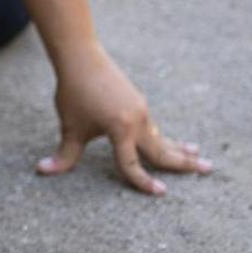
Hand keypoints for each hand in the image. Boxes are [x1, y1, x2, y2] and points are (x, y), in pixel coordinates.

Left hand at [37, 45, 210, 194]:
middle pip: (163, 149)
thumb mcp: (70, 127)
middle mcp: (138, 120)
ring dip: (181, 149)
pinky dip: (166, 138)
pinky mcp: (138, 104)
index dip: (142, 181)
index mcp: (121, 129)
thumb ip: (64, 154)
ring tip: (201, 157)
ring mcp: (141, 111)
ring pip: (162, 137)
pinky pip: (155, 128)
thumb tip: (42, 170)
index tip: (160, 193)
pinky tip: (175, 143)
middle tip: (209, 170)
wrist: (83, 59)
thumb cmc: (74, 93)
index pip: (131, 163)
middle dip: (184, 163)